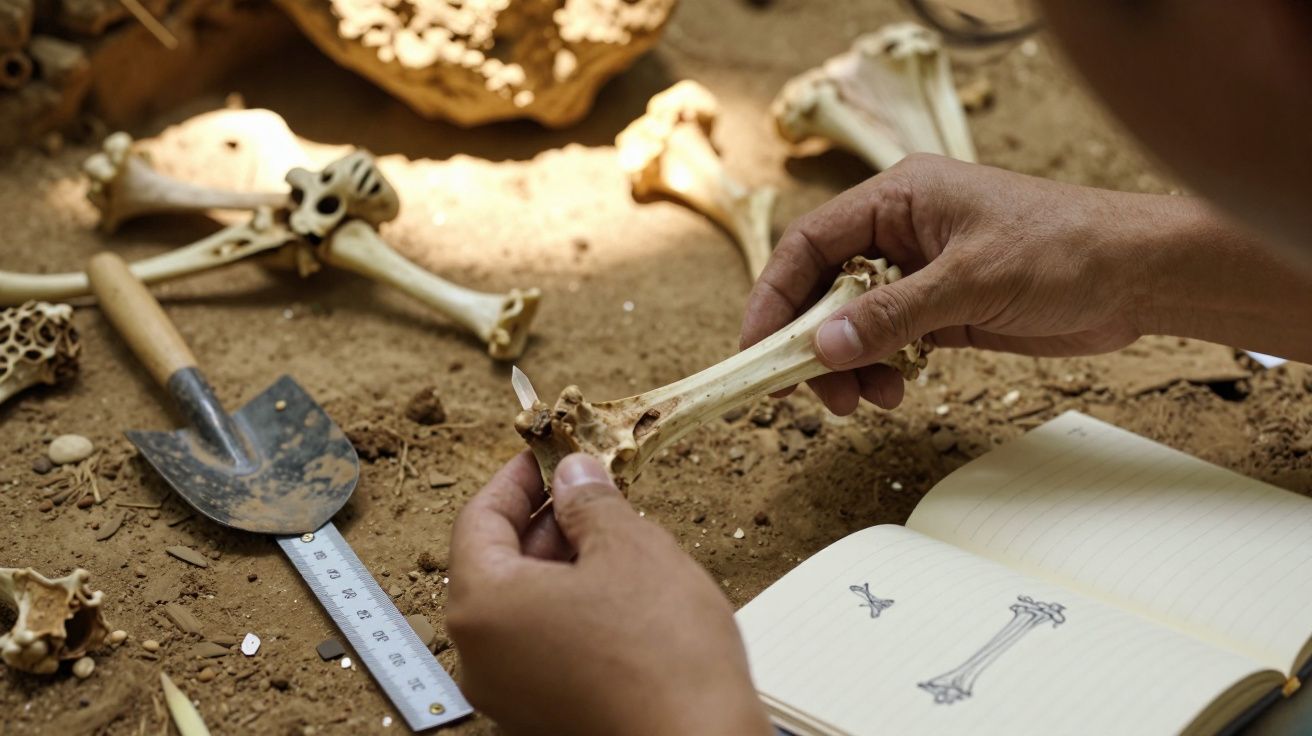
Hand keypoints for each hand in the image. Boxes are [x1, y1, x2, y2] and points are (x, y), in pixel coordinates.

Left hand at [448, 452, 772, 735]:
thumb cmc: (662, 655)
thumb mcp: (630, 548)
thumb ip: (591, 503)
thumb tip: (575, 476)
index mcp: (483, 605)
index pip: (478, 519)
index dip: (517, 478)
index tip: (548, 453)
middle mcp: (481, 656)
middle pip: (497, 564)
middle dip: (546, 520)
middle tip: (592, 489)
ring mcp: (510, 693)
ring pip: (523, 606)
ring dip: (562, 564)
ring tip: (616, 536)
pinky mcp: (544, 715)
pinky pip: (543, 644)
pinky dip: (570, 608)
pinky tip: (621, 592)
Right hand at [742, 153, 1157, 414]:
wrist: (1139, 276)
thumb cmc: (1064, 250)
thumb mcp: (972, 280)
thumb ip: (894, 315)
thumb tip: (823, 348)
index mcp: (898, 198)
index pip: (809, 245)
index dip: (774, 297)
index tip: (756, 349)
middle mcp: (900, 233)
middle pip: (823, 290)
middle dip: (814, 345)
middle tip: (822, 394)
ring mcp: (920, 273)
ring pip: (852, 324)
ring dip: (850, 366)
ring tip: (871, 400)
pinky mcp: (942, 310)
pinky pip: (888, 343)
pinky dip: (882, 370)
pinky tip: (898, 391)